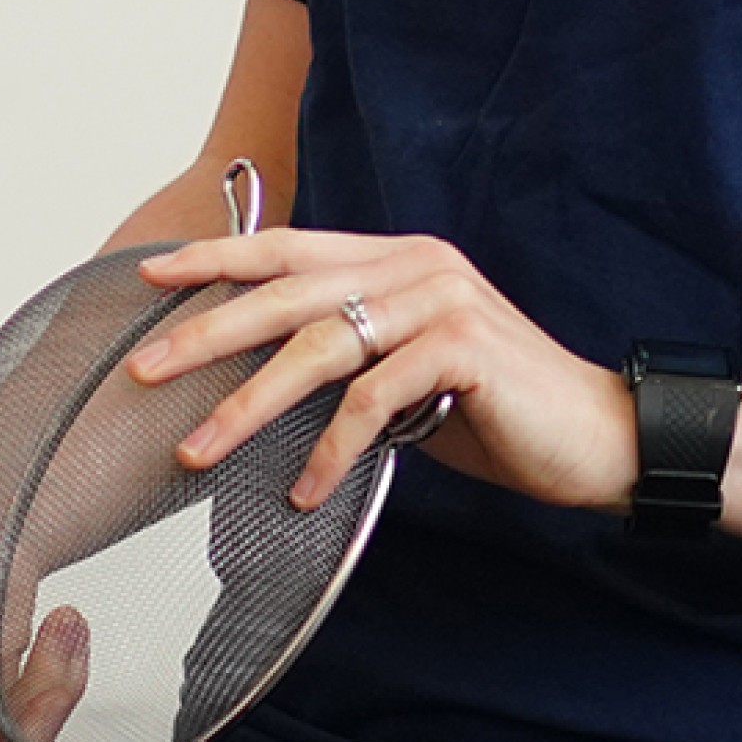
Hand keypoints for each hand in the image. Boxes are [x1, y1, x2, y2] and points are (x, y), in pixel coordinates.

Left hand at [123, 231, 638, 516]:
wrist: (599, 438)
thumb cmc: (501, 412)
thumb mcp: (410, 371)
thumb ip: (351, 355)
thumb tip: (263, 378)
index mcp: (397, 259)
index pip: (288, 249)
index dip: (215, 258)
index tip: (148, 275)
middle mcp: (415, 265)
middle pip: (285, 294)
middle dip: (205, 333)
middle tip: (142, 370)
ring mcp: (441, 302)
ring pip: (317, 349)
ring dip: (247, 406)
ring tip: (196, 451)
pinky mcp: (463, 350)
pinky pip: (372, 401)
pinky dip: (329, 451)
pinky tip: (303, 492)